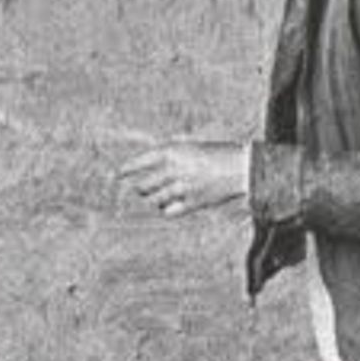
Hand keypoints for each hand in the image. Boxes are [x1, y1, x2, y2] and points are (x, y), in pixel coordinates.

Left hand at [117, 141, 250, 218]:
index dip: (127, 168)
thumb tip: (150, 172)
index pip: (141, 161)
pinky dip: (167, 210)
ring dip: (154, 200)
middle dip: (141, 188)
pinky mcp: (193, 203)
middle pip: (144, 185)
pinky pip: (170, 211)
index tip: (117, 174)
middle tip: (141, 189)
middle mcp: (175, 169)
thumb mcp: (192, 149)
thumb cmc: (218, 154)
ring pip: (155, 200)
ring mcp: (183, 187)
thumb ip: (171, 159)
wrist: (242, 167)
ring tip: (158, 197)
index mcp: (174, 151)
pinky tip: (169, 207)